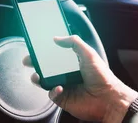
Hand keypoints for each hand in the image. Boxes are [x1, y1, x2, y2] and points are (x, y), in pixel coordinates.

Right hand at [23, 35, 137, 122]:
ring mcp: (64, 86)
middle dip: (35, 63)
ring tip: (37, 75)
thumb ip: (74, 42)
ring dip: (38, 77)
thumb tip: (57, 38)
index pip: (55, 54)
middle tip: (28, 60)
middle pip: (46, 67)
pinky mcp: (63, 98)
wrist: (108, 98)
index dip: (45, 51)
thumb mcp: (89, 53)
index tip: (36, 47)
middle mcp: (67, 74)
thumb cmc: (102, 76)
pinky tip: (59, 87)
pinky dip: (52, 90)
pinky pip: (52, 94)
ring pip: (45, 81)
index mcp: (73, 62)